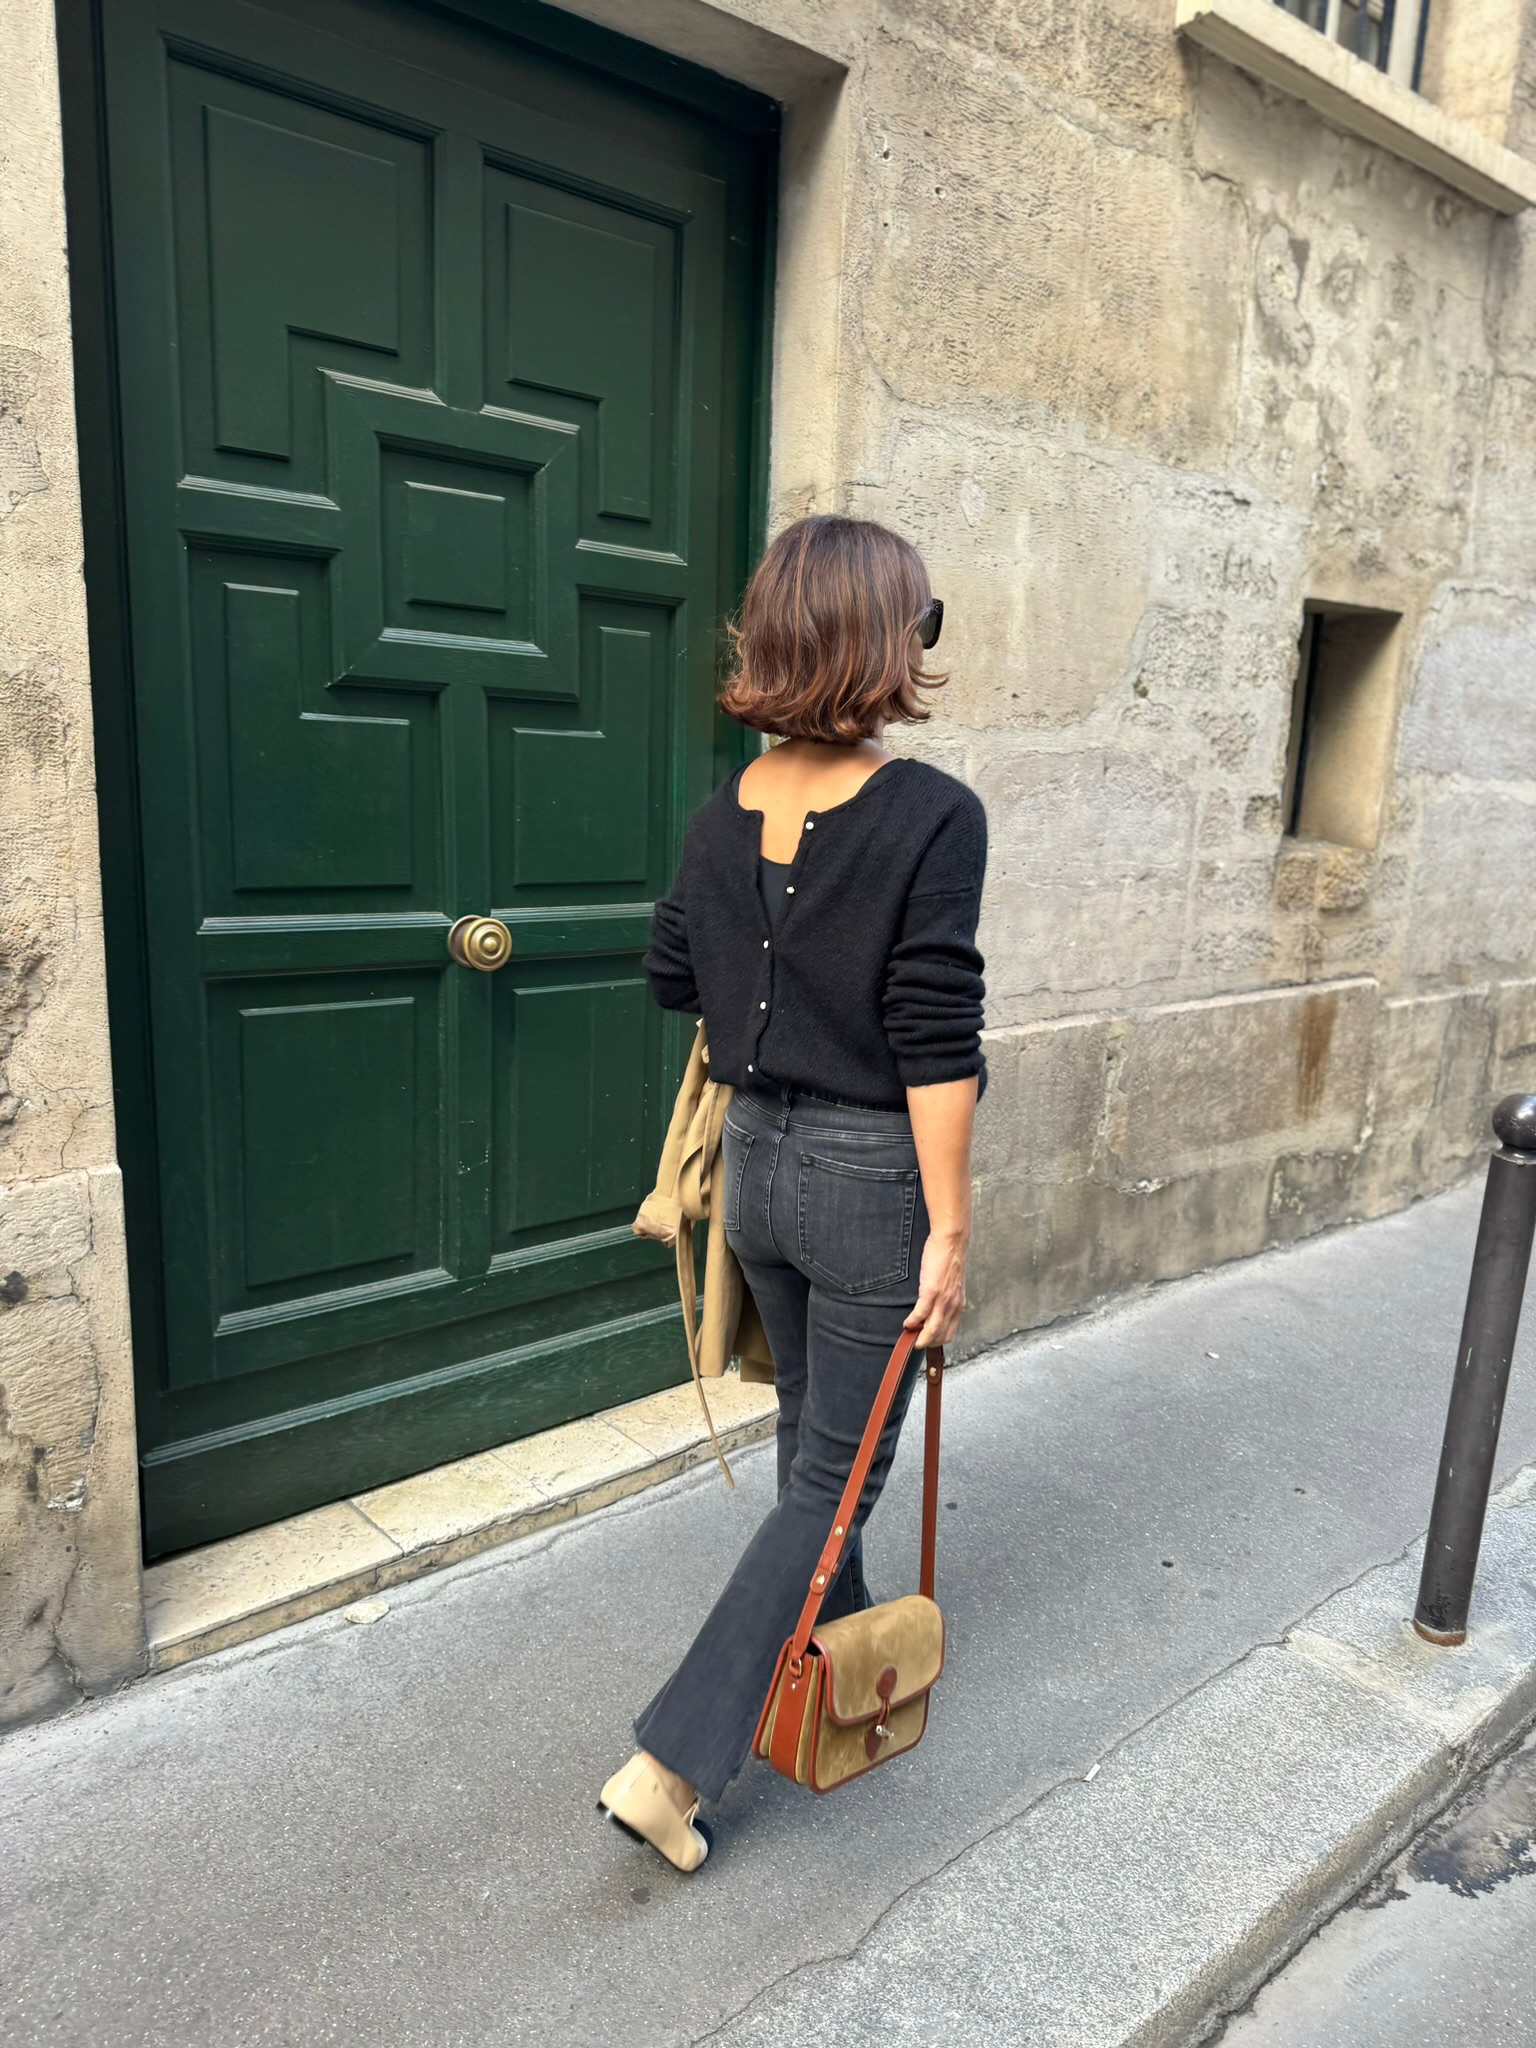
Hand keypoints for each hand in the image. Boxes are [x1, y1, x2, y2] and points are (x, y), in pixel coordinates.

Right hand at [903, 1228, 967, 1348]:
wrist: (951, 1241)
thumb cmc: (949, 1258)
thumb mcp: (953, 1283)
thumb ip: (947, 1297)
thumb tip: (937, 1305)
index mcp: (958, 1304)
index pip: (948, 1333)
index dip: (935, 1341)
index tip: (924, 1341)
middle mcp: (953, 1306)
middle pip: (940, 1336)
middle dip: (926, 1343)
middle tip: (913, 1341)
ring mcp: (943, 1300)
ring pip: (932, 1331)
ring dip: (919, 1338)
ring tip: (908, 1336)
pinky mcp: (931, 1292)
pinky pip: (920, 1314)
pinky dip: (912, 1322)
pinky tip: (906, 1323)